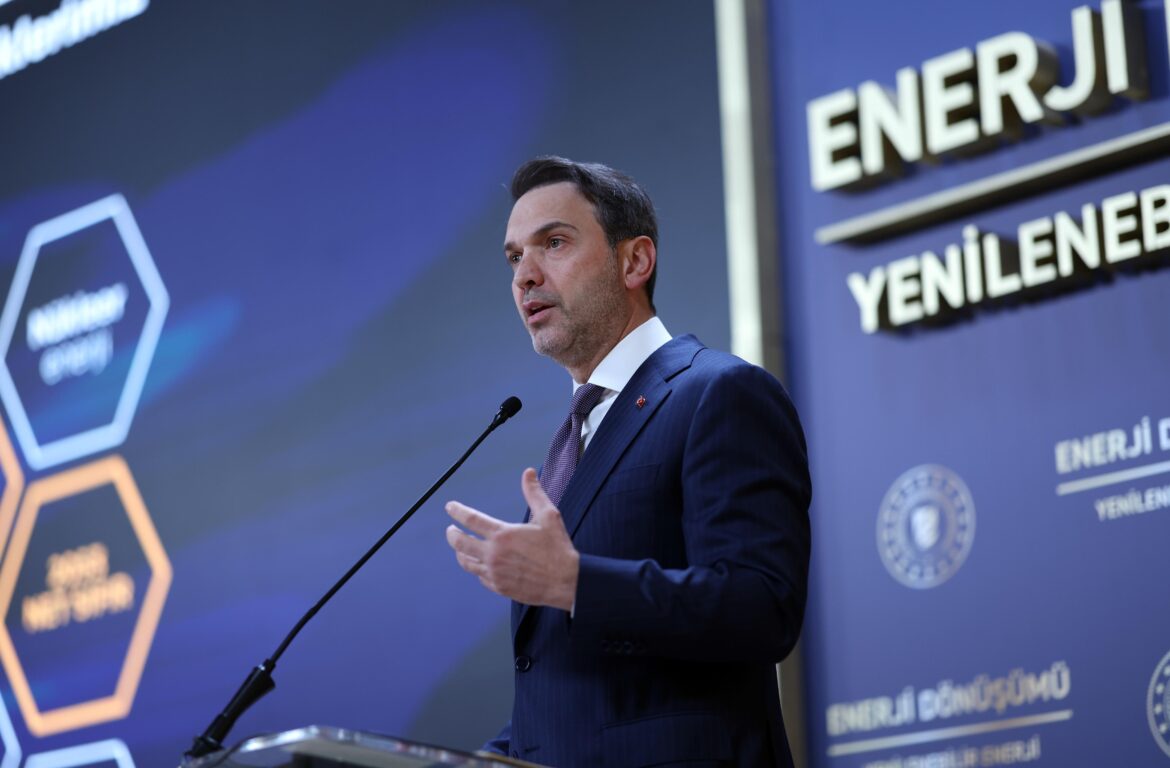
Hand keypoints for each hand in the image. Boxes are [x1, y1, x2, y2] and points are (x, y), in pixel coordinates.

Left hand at [445, 468, 578, 610]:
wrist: (566, 582)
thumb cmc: (558, 548)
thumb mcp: (549, 516)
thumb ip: (534, 493)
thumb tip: (528, 473)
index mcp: (503, 535)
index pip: (471, 519)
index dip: (457, 511)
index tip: (450, 507)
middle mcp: (494, 554)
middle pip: (460, 543)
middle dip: (451, 534)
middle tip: (451, 529)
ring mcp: (494, 573)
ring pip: (466, 562)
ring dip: (459, 552)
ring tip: (460, 547)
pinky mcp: (499, 587)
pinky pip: (479, 576)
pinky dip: (477, 568)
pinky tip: (480, 564)